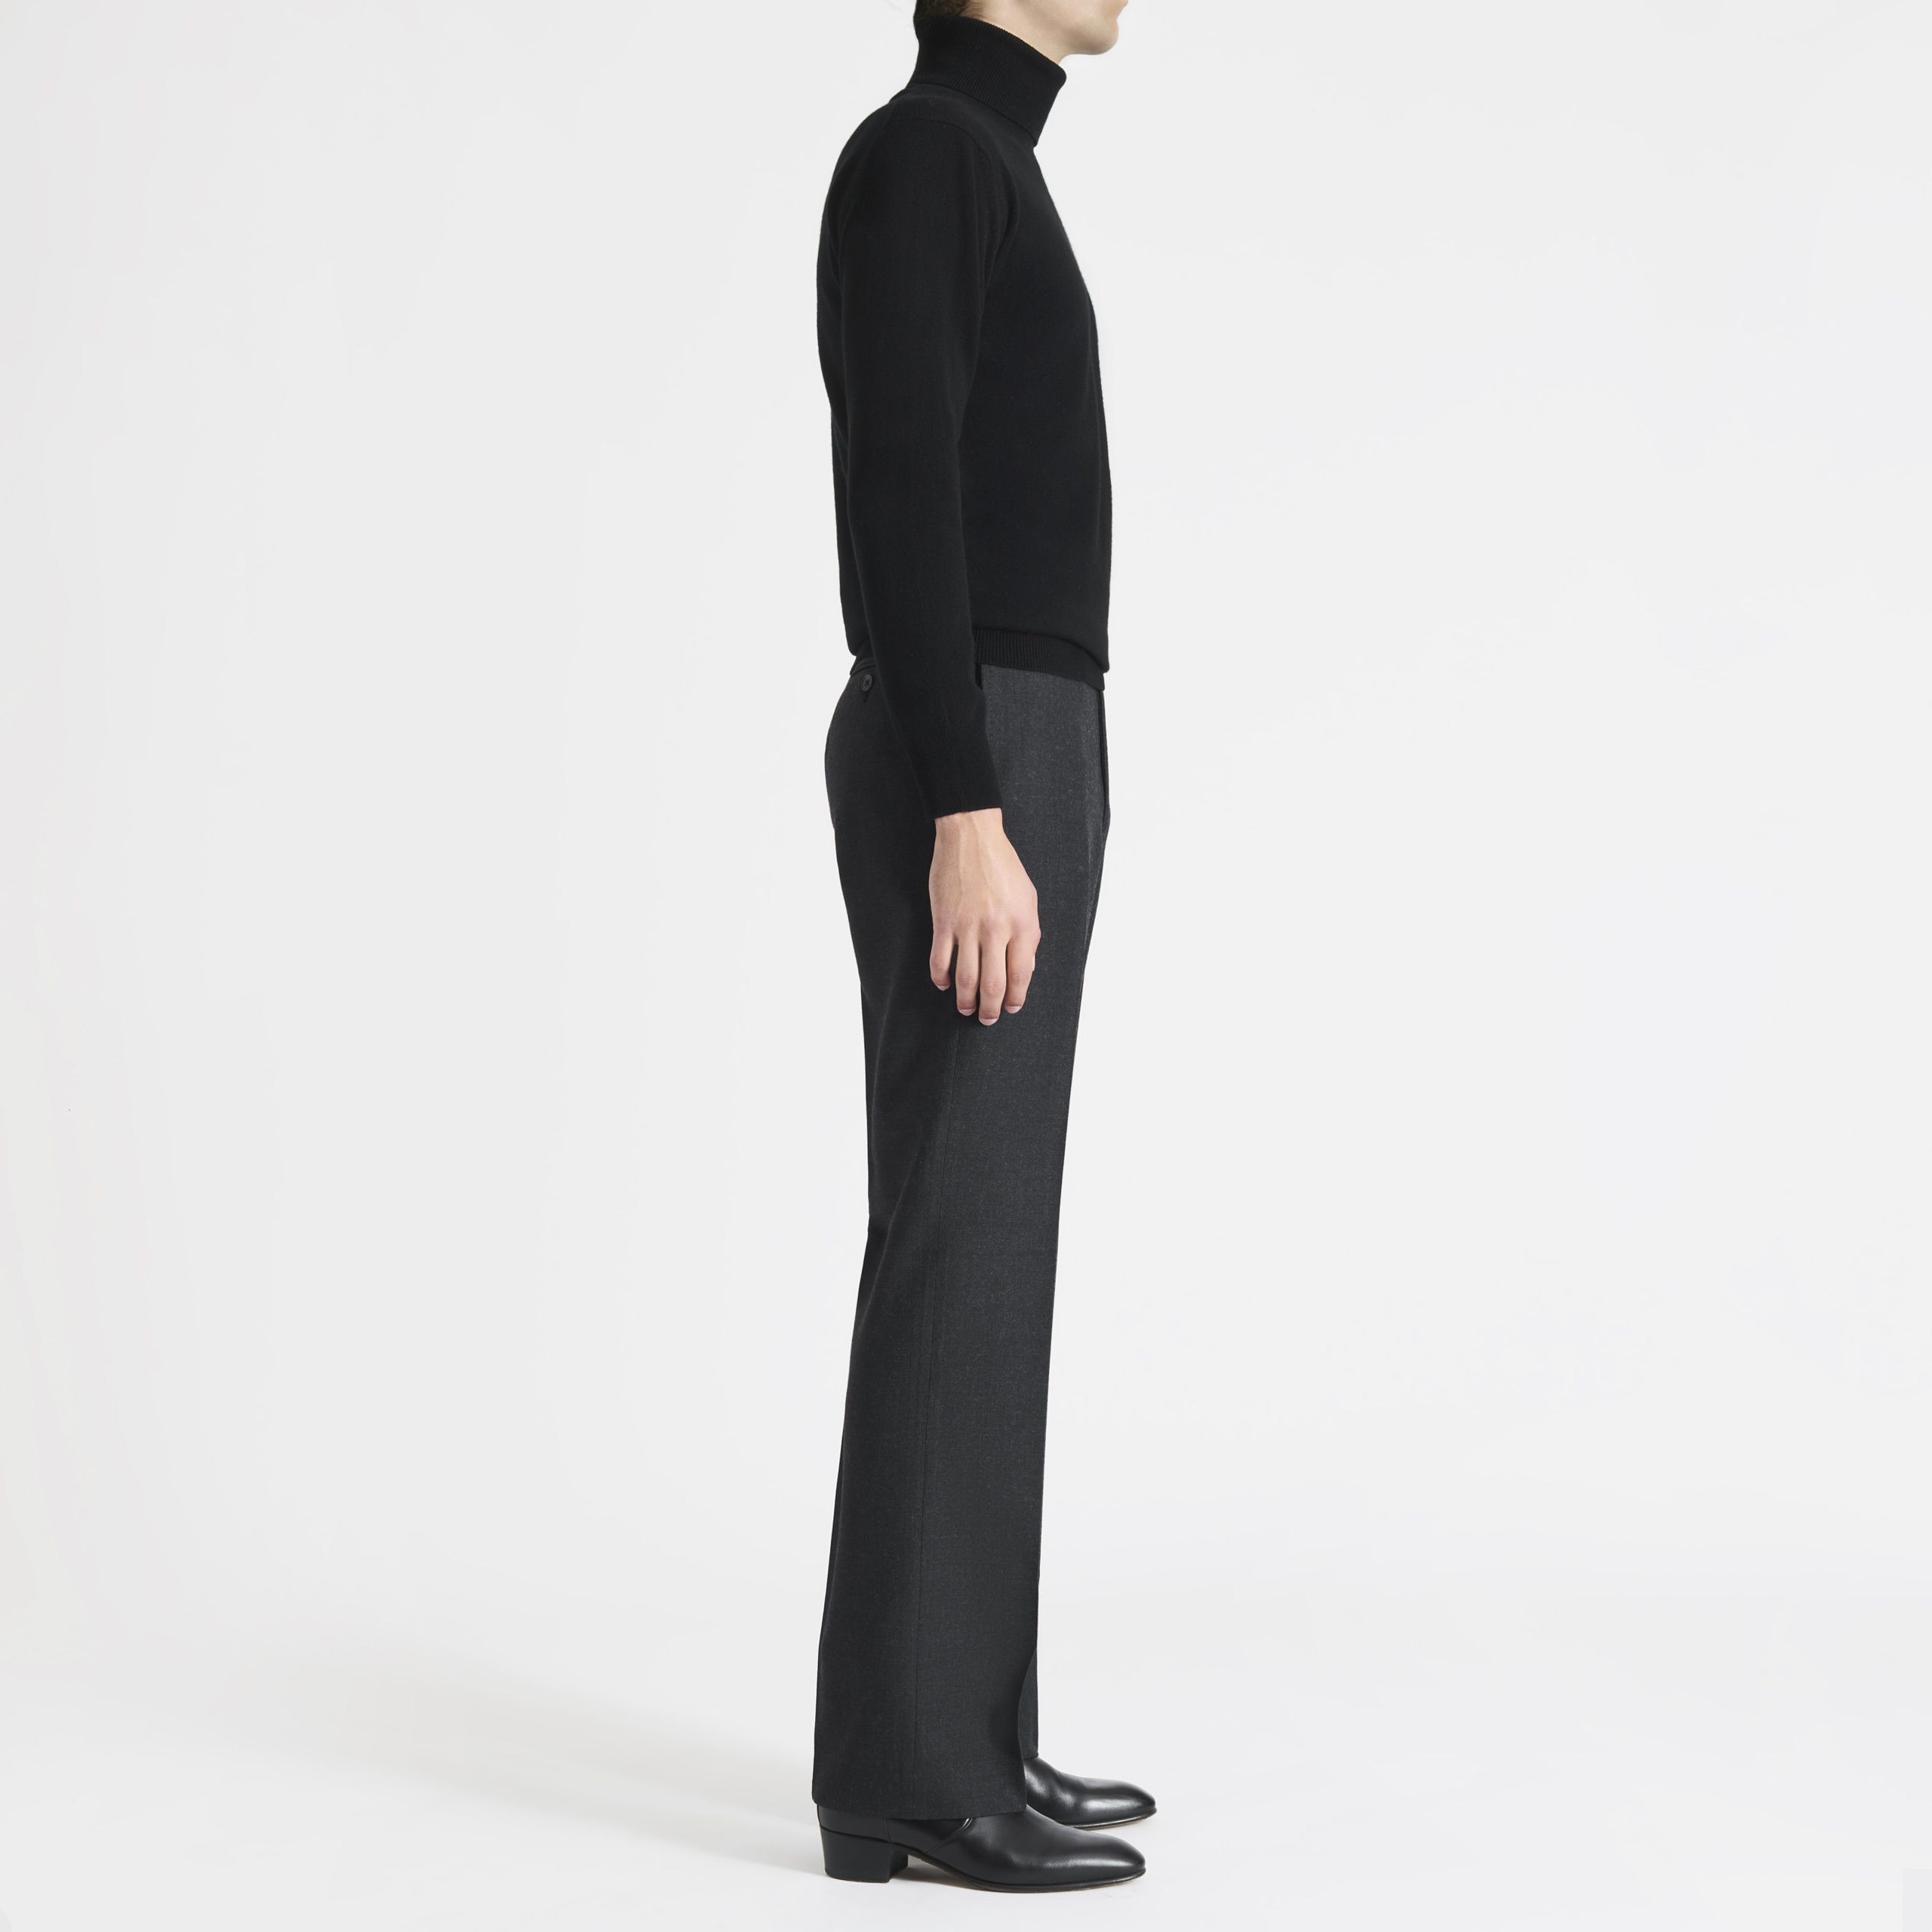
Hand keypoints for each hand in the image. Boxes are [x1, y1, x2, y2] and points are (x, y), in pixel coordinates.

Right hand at [929, 809, 1040, 1024]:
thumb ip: (1030, 934)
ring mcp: (968, 926)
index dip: (1016, 997)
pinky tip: (943, 984)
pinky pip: (940, 960)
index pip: (1021, 974)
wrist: (971, 837)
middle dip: (990, 1009)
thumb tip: (1025, 967)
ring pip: (966, 978)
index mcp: (1022, 924)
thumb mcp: (1029, 898)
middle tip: (987, 1018)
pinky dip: (941, 977)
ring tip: (966, 1008)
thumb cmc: (1003, 866)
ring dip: (965, 1000)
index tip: (1011, 1007)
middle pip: (993, 984)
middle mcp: (996, 929)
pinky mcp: (943, 920)